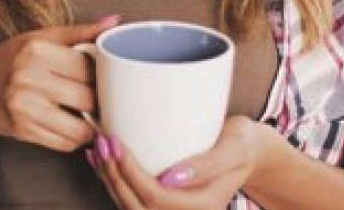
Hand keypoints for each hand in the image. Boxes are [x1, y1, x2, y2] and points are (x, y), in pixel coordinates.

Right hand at [0, 16, 118, 151]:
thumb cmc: (10, 60)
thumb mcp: (40, 38)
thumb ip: (78, 32)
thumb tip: (113, 22)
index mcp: (36, 49)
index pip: (88, 66)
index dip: (102, 74)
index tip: (105, 77)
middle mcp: (29, 77)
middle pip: (87, 97)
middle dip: (100, 101)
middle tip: (102, 98)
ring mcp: (24, 107)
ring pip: (80, 127)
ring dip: (91, 125)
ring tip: (90, 115)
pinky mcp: (23, 130)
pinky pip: (64, 143)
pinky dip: (75, 138)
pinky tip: (72, 126)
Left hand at [87, 117, 258, 209]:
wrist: (248, 153)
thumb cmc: (242, 144)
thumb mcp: (234, 148)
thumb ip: (207, 164)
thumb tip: (170, 177)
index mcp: (204, 206)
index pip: (156, 197)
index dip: (130, 172)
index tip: (115, 141)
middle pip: (138, 208)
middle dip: (114, 176)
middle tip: (101, 142)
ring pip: (132, 208)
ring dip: (109, 181)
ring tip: (96, 150)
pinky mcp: (166, 204)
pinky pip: (134, 202)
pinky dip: (114, 183)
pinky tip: (102, 162)